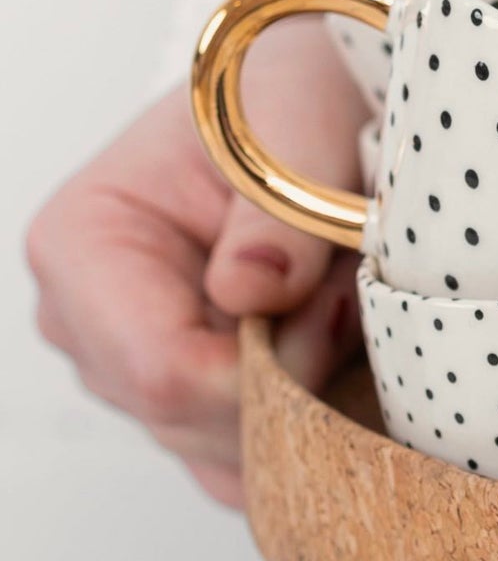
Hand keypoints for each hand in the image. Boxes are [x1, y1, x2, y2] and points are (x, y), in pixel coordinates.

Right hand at [25, 20, 368, 505]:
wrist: (301, 102)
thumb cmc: (282, 97)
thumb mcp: (297, 123)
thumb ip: (279, 212)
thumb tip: (252, 292)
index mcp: (81, 248)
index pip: (164, 372)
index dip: (267, 371)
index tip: (337, 305)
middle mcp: (87, 324)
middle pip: (196, 423)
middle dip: (298, 375)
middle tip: (352, 287)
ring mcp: (131, 373)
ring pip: (229, 454)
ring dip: (310, 393)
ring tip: (341, 297)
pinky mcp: (186, 405)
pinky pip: (249, 462)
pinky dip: (309, 421)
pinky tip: (337, 346)